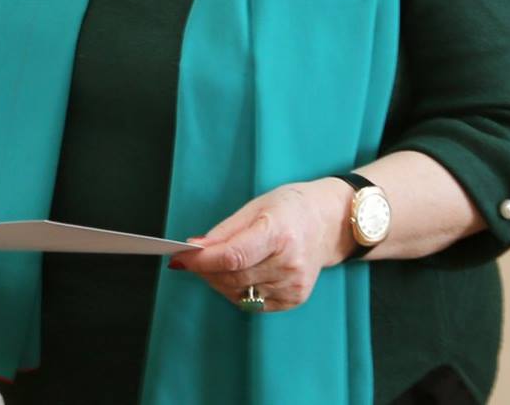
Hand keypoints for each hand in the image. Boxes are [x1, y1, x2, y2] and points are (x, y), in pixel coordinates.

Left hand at [170, 179, 353, 312]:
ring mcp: (294, 284)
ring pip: (240, 293)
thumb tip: (194, 248)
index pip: (233, 256)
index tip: (180, 258)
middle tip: (192, 260)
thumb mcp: (255, 207)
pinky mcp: (295, 299)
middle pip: (233, 277)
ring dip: (219, 282)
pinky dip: (238, 291)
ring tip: (216, 264)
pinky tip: (239, 275)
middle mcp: (290, 262)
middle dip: (206, 270)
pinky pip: (253, 303)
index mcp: (279, 233)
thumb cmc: (291, 208)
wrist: (329, 222)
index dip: (202, 261)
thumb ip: (223, 231)